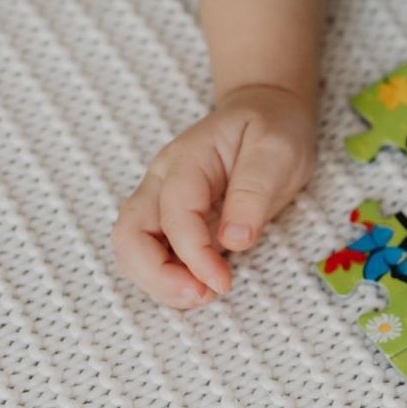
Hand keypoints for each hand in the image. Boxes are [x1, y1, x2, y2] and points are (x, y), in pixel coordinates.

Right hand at [112, 0, 324, 308]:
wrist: (266, 112)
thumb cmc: (272, 128)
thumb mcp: (277, 150)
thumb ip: (254, 192)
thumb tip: (234, 240)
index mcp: (187, 160)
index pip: (174, 215)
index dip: (194, 256)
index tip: (224, 283)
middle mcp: (162, 182)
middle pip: (129, 236)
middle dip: (157, 276)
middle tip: (203, 295)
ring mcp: (161, 202)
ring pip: (132, 251)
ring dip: (159, 283)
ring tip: (204, 295)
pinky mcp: (171, 222)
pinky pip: (152, 256)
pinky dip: (167, 279)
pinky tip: (200, 287)